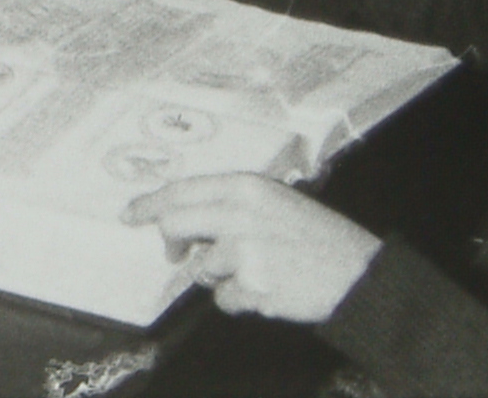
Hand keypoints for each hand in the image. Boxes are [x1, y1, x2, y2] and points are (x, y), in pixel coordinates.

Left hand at [122, 174, 381, 324]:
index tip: (130, 214)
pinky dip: (242, 300)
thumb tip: (189, 221)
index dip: (151, 203)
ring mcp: (246, 248)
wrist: (358, 273)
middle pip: (176, 225)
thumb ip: (232, 206)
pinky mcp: (254, 282)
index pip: (182, 190)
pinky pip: (226, 298)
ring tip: (260, 272)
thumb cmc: (318, 238)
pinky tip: (270, 290)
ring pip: (202, 269)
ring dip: (222, 277)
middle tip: (176, 255)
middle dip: (172, 245)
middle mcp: (240, 212)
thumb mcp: (276, 203)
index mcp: (246, 186)